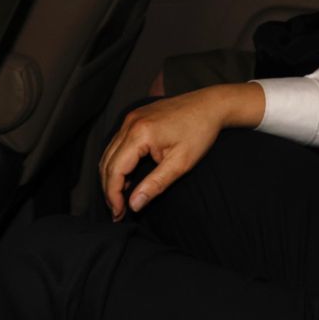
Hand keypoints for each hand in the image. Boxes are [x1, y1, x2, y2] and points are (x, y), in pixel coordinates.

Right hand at [98, 83, 263, 220]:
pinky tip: (127, 177)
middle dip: (109, 189)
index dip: (113, 195)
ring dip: (111, 177)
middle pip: (107, 162)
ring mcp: (131, 118)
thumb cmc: (200, 132)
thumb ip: (155, 184)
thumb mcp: (181, 163)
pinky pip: (117, 143)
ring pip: (108, 153)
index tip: (119, 214)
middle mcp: (130, 123)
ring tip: (120, 198)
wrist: (211, 105)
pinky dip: (117, 162)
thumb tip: (134, 205)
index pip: (114, 170)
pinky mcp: (135, 117)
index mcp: (140, 133)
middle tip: (118, 211)